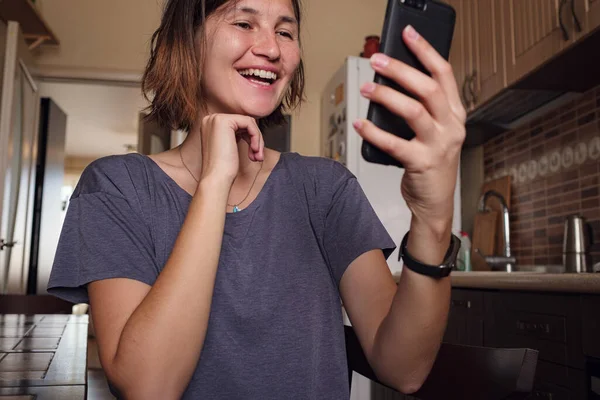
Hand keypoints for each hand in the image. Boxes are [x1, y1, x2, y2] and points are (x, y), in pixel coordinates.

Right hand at [199, 114, 264, 182]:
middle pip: (244, 123)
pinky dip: (256, 137)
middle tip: (258, 157)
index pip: (238, 124)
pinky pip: (249, 123)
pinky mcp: (224, 121)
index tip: (254, 154)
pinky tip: (254, 151)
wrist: (216, 178)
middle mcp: (211, 118)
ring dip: (257, 140)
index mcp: (210, 124)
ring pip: (249, 123)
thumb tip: (252, 129)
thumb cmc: (223, 168)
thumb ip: (235, 135)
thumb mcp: (230, 146)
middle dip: (255, 140)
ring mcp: (216, 119)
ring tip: (257, 156)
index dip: (249, 138)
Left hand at [353, 25, 465, 230]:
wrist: (435, 202)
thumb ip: (423, 109)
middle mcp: (451, 126)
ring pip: (413, 111)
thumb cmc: (431, 163)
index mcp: (455, 113)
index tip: (407, 33)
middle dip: (400, 70)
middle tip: (376, 61)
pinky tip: (359, 124)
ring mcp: (439, 145)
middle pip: (428, 88)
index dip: (425, 50)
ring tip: (366, 88)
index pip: (443, 73)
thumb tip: (391, 83)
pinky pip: (394, 144)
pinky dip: (374, 132)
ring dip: (386, 96)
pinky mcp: (422, 164)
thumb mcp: (436, 131)